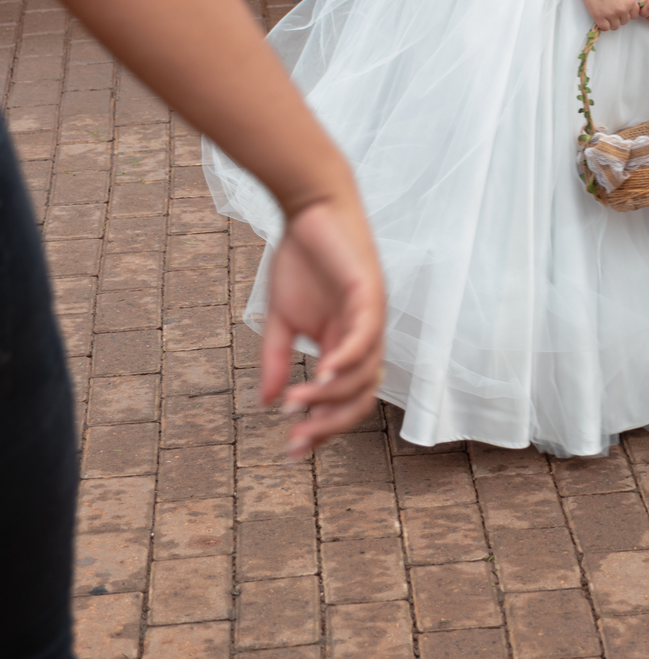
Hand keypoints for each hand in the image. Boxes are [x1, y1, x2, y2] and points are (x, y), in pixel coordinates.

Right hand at [261, 191, 386, 455]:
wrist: (312, 208)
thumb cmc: (301, 259)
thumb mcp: (281, 318)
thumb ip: (276, 359)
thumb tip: (265, 402)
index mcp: (345, 346)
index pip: (342, 399)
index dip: (321, 427)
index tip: (291, 450)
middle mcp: (364, 339)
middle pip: (359, 397)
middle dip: (330, 424)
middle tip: (297, 441)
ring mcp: (371, 319)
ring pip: (364, 374)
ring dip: (331, 395)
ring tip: (297, 404)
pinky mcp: (372, 295)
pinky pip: (366, 337)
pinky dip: (348, 359)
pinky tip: (324, 373)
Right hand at [579, 0, 639, 30]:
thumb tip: (634, 0)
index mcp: (630, 2)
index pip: (634, 16)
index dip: (627, 13)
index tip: (621, 11)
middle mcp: (622, 10)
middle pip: (624, 22)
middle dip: (619, 18)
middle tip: (612, 11)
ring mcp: (611, 14)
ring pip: (615, 26)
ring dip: (611, 22)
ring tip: (606, 16)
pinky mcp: (599, 17)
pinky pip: (605, 28)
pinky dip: (603, 25)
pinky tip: (601, 19)